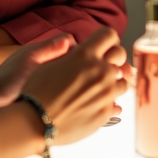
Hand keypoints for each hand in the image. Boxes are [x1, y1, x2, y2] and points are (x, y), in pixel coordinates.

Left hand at [0, 34, 73, 106]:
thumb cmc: (6, 78)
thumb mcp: (29, 60)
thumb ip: (47, 49)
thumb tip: (68, 41)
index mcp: (41, 50)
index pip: (67, 41)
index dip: (76, 48)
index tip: (81, 62)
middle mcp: (43, 60)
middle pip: (68, 55)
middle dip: (76, 62)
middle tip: (80, 76)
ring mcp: (43, 75)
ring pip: (64, 70)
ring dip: (70, 75)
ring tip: (74, 86)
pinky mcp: (42, 90)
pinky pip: (59, 84)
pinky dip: (64, 86)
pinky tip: (66, 95)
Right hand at [20, 27, 129, 144]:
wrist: (34, 122)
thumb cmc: (37, 92)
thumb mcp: (51, 63)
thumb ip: (72, 55)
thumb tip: (80, 52)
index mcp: (85, 54)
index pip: (108, 35)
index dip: (108, 39)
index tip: (106, 45)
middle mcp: (99, 70)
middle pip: (120, 55)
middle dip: (114, 59)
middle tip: (104, 66)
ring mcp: (105, 92)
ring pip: (122, 81)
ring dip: (113, 83)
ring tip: (97, 90)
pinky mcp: (106, 111)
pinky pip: (116, 103)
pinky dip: (107, 103)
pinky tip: (94, 105)